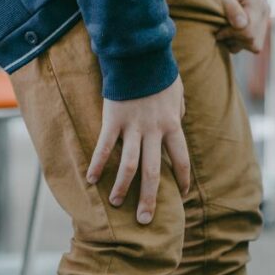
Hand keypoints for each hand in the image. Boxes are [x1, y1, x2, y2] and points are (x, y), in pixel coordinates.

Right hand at [85, 76, 190, 224]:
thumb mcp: (177, 94)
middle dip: (149, 199)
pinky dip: (98, 164)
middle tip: (145, 220)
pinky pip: (104, 147)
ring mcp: (132, 127)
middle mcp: (154, 131)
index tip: (181, 194)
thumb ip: (177, 113)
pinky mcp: (112, 120)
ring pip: (129, 166)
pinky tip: (92, 180)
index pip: (181, 159)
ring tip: (116, 203)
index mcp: (172, 126)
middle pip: (153, 173)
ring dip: (122, 188)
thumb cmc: (159, 73)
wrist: (139, 54)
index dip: (182, 178)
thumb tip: (177, 125)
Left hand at [212, 0, 268, 53]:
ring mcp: (264, 24)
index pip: (248, 30)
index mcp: (258, 4)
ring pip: (254, 46)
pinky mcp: (260, 31)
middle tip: (220, 30)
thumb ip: (229, 6)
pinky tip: (230, 34)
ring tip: (225, 30)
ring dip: (236, 42)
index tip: (218, 28)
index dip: (230, 33)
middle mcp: (265, 15)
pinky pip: (252, 46)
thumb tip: (241, 25)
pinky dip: (239, 43)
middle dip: (233, 38)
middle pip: (252, 40)